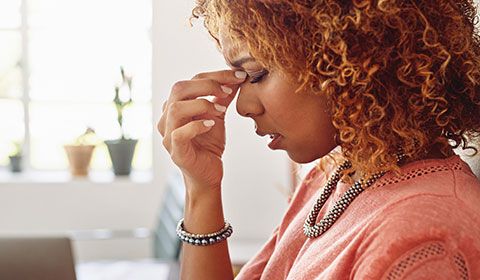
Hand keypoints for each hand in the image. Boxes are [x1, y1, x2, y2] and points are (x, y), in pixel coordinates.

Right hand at [158, 70, 246, 190]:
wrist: (208, 174)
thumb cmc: (209, 145)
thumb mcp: (217, 116)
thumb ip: (222, 97)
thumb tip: (236, 77)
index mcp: (176, 105)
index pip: (191, 81)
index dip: (215, 76)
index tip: (238, 76)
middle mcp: (167, 117)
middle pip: (179, 89)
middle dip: (207, 85)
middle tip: (228, 90)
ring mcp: (169, 135)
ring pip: (176, 109)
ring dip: (202, 105)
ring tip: (221, 110)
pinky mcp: (176, 151)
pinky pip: (180, 134)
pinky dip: (197, 126)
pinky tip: (211, 125)